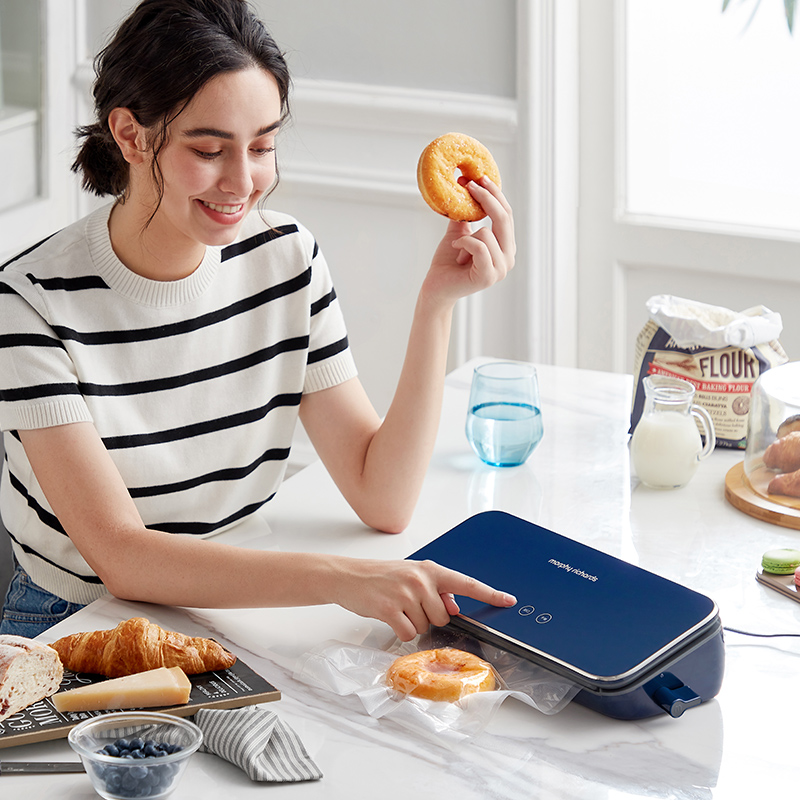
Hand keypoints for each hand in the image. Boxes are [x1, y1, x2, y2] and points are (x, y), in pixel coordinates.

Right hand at [331, 557, 516, 640]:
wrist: (349, 576)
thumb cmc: (382, 577)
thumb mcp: (412, 576)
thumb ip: (436, 590)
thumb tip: (454, 608)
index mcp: (430, 570)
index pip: (466, 583)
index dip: (489, 594)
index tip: (508, 601)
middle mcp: (421, 580)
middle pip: (444, 617)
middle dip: (430, 618)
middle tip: (410, 605)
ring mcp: (406, 594)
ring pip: (426, 627)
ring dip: (414, 624)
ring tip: (397, 608)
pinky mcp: (391, 609)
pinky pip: (409, 634)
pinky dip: (401, 632)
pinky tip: (390, 617)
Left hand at [421, 177, 515, 307]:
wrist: (436, 287)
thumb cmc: (447, 263)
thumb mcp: (459, 232)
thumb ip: (467, 215)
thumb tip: (467, 187)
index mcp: (505, 246)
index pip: (507, 214)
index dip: (495, 194)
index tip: (480, 178)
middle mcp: (508, 258)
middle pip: (504, 218)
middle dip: (486, 198)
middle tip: (469, 184)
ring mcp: (500, 269)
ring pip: (487, 233)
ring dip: (466, 237)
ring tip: (457, 249)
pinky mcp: (488, 276)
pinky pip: (479, 246)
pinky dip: (463, 245)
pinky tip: (456, 252)